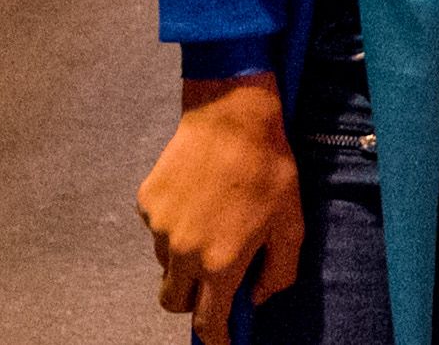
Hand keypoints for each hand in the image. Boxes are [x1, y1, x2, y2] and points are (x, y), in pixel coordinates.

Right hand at [138, 75, 304, 343]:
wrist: (232, 116)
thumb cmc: (269, 168)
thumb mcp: (291, 222)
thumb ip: (278, 270)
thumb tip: (256, 298)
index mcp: (220, 262)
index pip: (208, 321)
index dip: (216, 338)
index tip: (222, 341)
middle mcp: (183, 252)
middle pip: (174, 302)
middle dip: (193, 301)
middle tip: (214, 279)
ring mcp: (160, 228)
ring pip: (166, 266)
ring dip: (184, 260)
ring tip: (211, 223)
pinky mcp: (147, 204)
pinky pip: (158, 232)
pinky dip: (174, 228)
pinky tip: (197, 198)